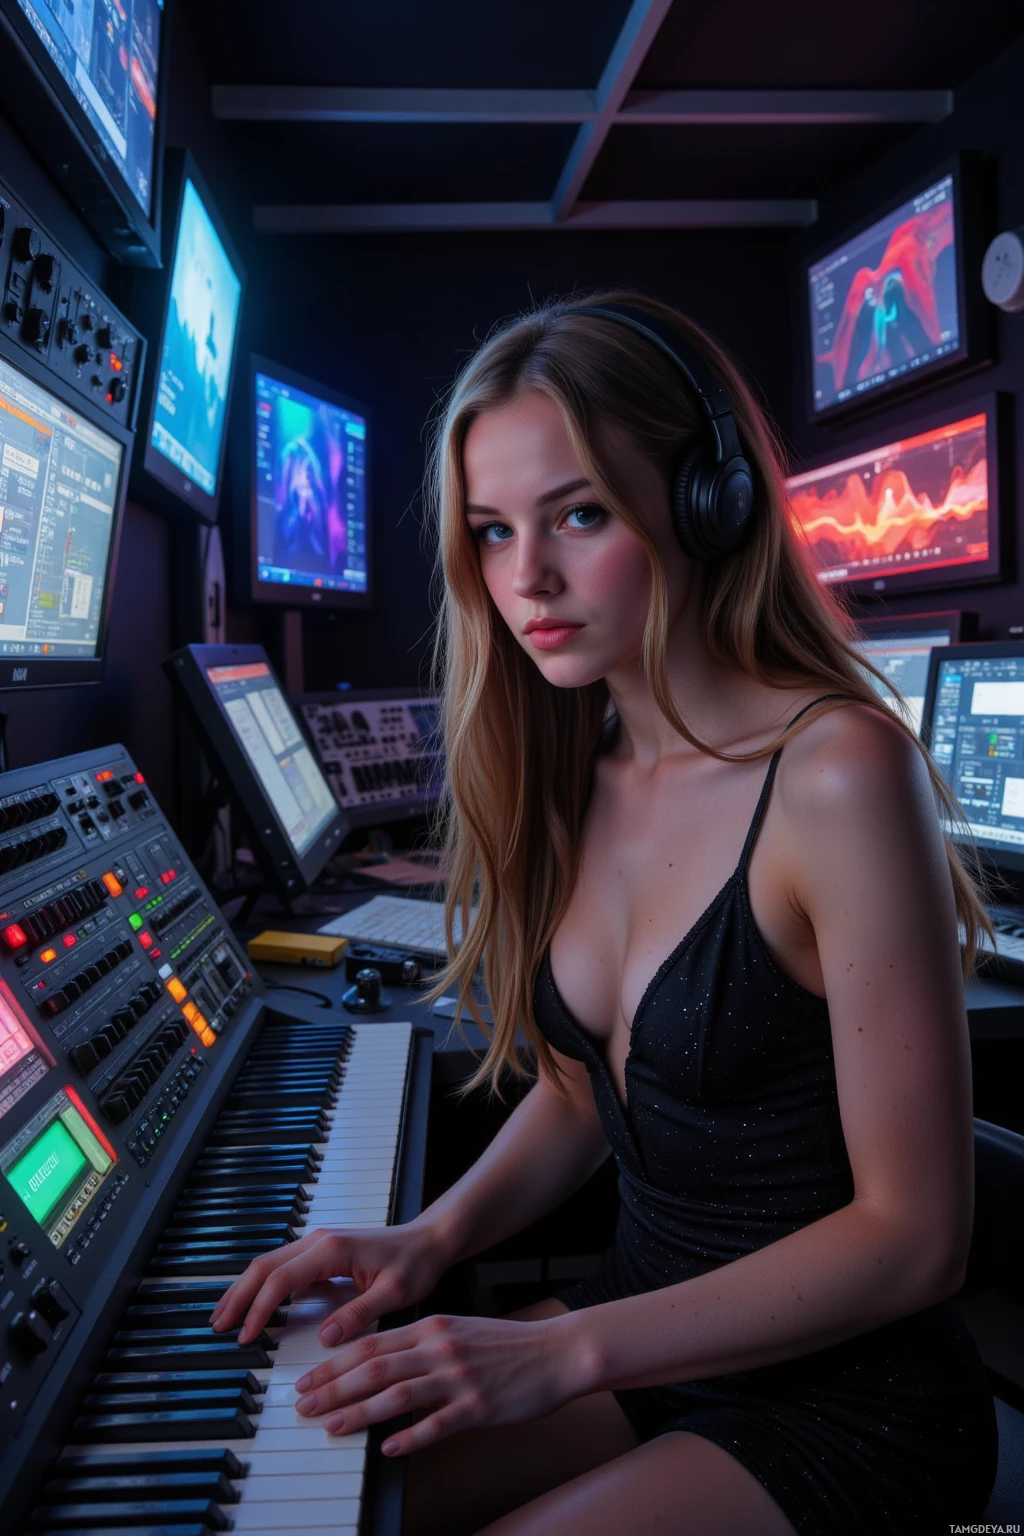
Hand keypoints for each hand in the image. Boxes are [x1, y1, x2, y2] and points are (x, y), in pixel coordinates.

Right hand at [209, 1222, 450, 1346]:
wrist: (429, 1240)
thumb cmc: (415, 1263)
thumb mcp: (393, 1294)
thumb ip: (358, 1314)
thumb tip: (324, 1339)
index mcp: (332, 1250)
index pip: (282, 1280)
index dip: (259, 1309)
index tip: (246, 1336)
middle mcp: (319, 1241)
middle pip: (264, 1266)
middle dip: (238, 1296)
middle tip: (218, 1326)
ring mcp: (318, 1245)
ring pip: (269, 1264)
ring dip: (245, 1289)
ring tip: (226, 1317)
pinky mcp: (321, 1253)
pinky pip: (283, 1268)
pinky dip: (263, 1286)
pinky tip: (255, 1305)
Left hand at [292, 1310, 587, 1455]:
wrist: (556, 1352)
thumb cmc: (505, 1345)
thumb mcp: (456, 1331)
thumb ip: (419, 1344)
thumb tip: (378, 1363)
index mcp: (431, 1327)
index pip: (371, 1344)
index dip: (334, 1364)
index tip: (307, 1379)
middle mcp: (440, 1347)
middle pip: (375, 1367)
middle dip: (333, 1387)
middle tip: (304, 1405)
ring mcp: (459, 1377)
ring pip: (398, 1394)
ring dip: (359, 1412)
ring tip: (331, 1426)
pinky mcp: (479, 1406)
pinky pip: (437, 1424)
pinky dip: (410, 1436)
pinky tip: (387, 1448)